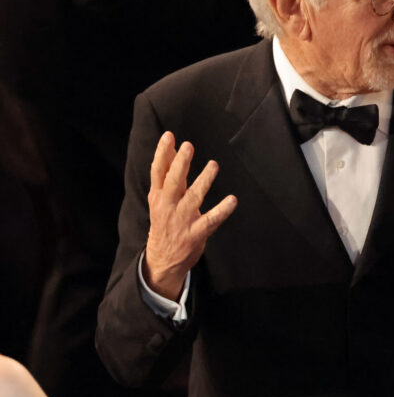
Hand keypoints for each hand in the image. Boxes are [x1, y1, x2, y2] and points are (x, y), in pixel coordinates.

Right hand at [144, 132, 236, 299]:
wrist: (162, 260)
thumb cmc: (165, 223)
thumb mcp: (160, 199)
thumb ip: (168, 175)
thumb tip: (172, 149)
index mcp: (158, 196)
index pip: (158, 171)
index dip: (163, 153)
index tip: (169, 136)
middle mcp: (168, 206)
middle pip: (173, 182)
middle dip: (180, 163)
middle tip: (188, 146)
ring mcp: (182, 220)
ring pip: (193, 197)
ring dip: (204, 180)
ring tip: (213, 165)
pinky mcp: (196, 233)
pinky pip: (211, 220)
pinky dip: (222, 210)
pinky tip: (232, 200)